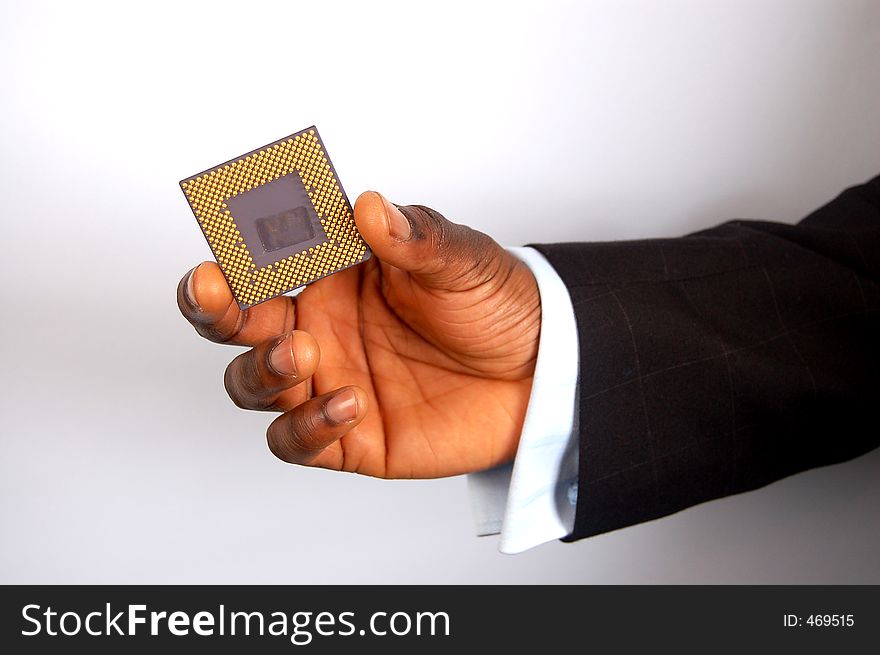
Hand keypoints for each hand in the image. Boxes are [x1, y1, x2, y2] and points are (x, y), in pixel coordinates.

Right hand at [177, 192, 540, 477]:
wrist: (541, 373)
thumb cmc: (496, 306)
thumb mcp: (461, 262)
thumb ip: (414, 238)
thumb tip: (369, 205)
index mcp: (333, 275)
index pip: (264, 258)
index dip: (236, 248)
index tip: (229, 237)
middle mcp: (319, 328)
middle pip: (234, 323)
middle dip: (213, 308)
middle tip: (215, 291)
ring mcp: (328, 382)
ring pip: (250, 385)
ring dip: (261, 370)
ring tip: (303, 354)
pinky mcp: (348, 437)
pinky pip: (295, 441)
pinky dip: (306, 427)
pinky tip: (348, 404)